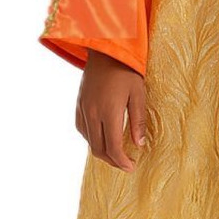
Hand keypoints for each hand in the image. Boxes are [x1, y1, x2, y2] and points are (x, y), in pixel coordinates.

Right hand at [75, 49, 146, 172]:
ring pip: (89, 141)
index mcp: (109, 112)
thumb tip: (138, 145)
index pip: (113, 147)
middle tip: (125, 164)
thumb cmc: (127, 71)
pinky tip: (102, 138)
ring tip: (116, 154)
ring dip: (102, 151)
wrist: (105, 50)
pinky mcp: (79, 105)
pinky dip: (92, 139)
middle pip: (99, 149)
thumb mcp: (139, 94)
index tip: (131, 167)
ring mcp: (83, 109)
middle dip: (112, 161)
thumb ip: (138, 120)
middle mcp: (92, 114)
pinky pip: (82, 130)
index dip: (122, 162)